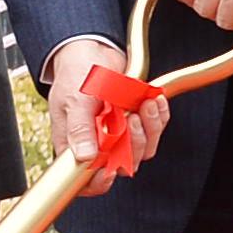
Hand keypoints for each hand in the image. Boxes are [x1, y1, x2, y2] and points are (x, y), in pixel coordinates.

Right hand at [49, 36, 171, 174]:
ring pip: (143, 149)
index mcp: (75, 144)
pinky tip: (152, 100)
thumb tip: (84, 157)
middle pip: (122, 165)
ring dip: (148, 128)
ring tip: (143, 104)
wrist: (93, 50)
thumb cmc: (77, 74)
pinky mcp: (137, 122)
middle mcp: (99, 144)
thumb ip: (79, 128)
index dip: (99, 182)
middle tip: (129, 118)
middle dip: (132, 143)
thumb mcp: (74, 99)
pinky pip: (155, 130)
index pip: (85, 179)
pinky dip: (158, 116)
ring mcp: (120, 134)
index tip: (110, 170)